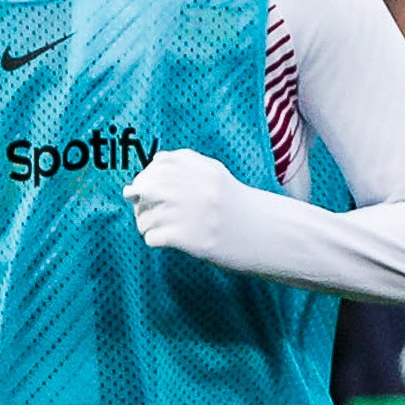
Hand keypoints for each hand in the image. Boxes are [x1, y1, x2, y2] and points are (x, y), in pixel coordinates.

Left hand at [123, 145, 247, 259]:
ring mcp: (195, 214)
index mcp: (204, 169)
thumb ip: (186, 167)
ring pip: (146, 216)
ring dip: (144, 223)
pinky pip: (152, 237)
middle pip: (147, 188)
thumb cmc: (235, 209)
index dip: (147, 177)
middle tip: (144, 210)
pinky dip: (152, 239)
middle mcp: (199, 188)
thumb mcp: (216, 178)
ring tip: (156, 228)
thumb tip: (146, 170)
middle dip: (139, 200)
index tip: (149, 189)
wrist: (265, 237)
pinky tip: (163, 241)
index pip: (159, 164)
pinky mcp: (192, 240)